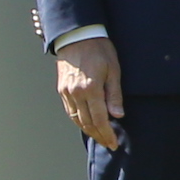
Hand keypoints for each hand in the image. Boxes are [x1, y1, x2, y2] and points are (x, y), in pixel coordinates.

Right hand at [52, 37, 125, 151]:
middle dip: (99, 136)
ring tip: (100, 136)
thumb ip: (114, 94)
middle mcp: (76, 93)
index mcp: (91, 89)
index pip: (99, 119)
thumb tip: (118, 115)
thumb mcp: (113, 69)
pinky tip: (86, 124)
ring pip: (76, 119)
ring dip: (88, 131)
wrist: (77, 36)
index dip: (107, 133)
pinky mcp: (62, 89)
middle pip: (87, 123)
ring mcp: (66, 92)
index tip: (114, 142)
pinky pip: (70, 111)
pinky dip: (78, 121)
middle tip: (109, 144)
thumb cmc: (99, 49)